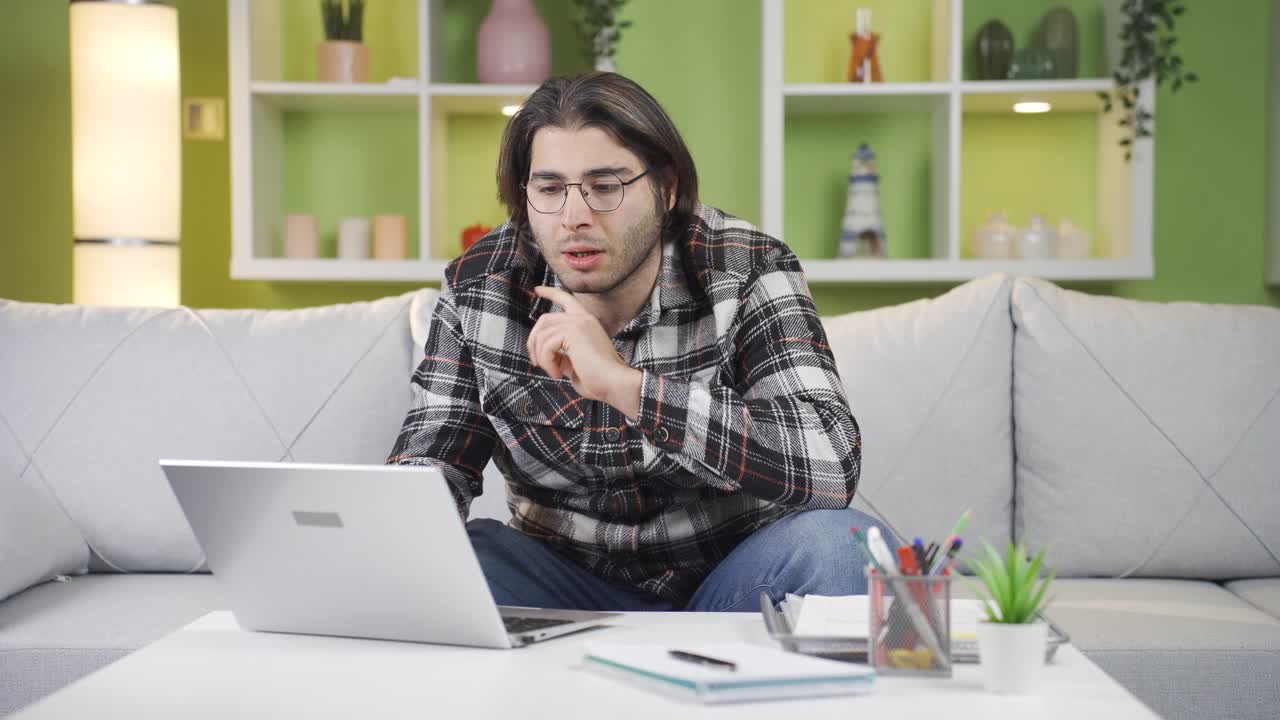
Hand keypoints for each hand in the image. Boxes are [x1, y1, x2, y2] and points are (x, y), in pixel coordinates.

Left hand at [529, 286, 641, 417]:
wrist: (614, 383)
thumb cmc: (598, 380)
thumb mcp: (575, 365)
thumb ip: (562, 356)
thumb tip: (546, 355)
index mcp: (586, 322)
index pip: (566, 299)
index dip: (550, 293)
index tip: (537, 290)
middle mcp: (583, 318)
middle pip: (545, 319)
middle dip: (533, 341)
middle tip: (536, 362)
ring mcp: (578, 322)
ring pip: (542, 334)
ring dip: (541, 357)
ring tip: (553, 372)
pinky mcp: (573, 331)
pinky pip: (546, 345)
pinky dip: (547, 362)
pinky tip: (557, 374)